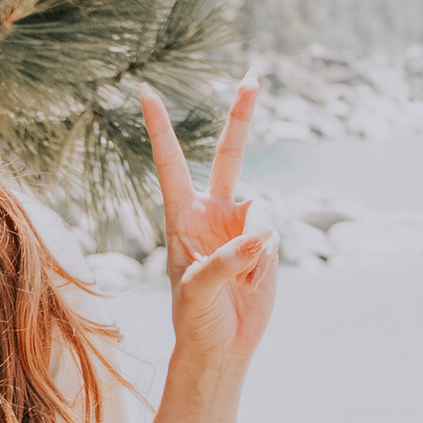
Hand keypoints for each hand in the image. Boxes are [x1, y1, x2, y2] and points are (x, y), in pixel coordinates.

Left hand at [141, 73, 277, 366]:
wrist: (222, 346)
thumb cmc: (196, 320)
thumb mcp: (199, 292)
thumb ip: (226, 260)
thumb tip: (260, 234)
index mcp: (183, 218)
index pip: (172, 165)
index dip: (160, 130)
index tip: (146, 93)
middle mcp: (213, 213)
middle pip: (231, 154)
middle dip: (242, 115)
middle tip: (253, 75)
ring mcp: (241, 224)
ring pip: (263, 212)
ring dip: (256, 249)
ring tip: (240, 279)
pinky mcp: (265, 240)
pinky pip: (276, 236)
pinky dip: (268, 260)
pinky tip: (254, 280)